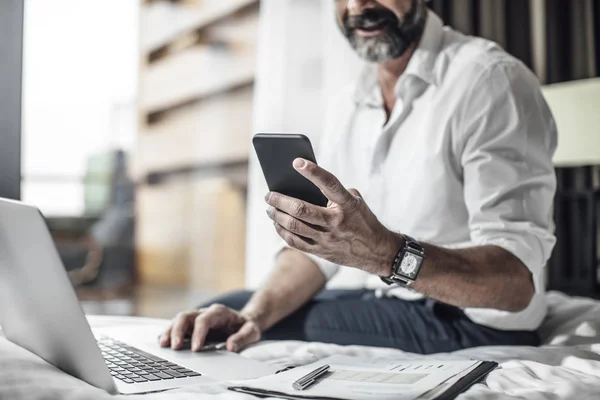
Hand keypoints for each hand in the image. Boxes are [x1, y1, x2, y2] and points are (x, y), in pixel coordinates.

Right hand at [158, 305, 260, 352]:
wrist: (244, 321)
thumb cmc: (246, 326)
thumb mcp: (251, 332)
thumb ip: (242, 338)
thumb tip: (230, 347)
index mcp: (219, 312)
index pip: (204, 320)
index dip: (198, 333)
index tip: (196, 349)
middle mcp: (205, 313)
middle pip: (186, 316)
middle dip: (178, 331)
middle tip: (174, 347)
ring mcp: (196, 318)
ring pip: (178, 320)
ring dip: (169, 332)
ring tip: (163, 345)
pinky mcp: (191, 326)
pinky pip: (177, 327)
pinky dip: (169, 334)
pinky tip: (163, 344)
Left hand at [265, 158, 401, 275]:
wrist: (377, 251)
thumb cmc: (362, 220)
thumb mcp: (355, 202)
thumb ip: (334, 193)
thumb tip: (304, 184)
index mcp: (347, 204)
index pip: (329, 184)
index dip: (312, 172)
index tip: (296, 162)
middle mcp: (336, 222)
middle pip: (301, 209)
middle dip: (280, 200)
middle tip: (269, 194)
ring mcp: (328, 239)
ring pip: (294, 227)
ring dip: (277, 216)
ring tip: (270, 208)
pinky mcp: (321, 252)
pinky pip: (295, 242)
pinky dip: (282, 232)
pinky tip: (277, 224)